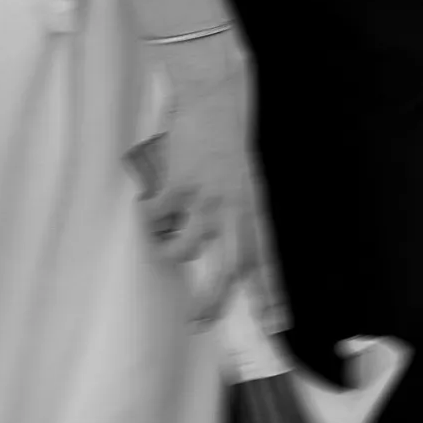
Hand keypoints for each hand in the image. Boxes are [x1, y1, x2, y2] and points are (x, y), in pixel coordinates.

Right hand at [130, 31, 265, 326]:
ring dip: (168, 248)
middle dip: (213, 302)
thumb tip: (213, 244)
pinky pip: (156, 217)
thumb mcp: (242, 179)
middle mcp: (233, 210)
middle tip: (198, 322)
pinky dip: (149, 212)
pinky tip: (149, 198)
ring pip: (183, 249)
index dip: (269, 295)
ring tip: (163, 235)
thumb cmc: (227, 136)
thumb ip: (234, 211)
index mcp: (253, 208)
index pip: (265, 260)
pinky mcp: (178, 186)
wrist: (214, 96)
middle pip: (228, 271)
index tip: (274, 325)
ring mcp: (205, 200)